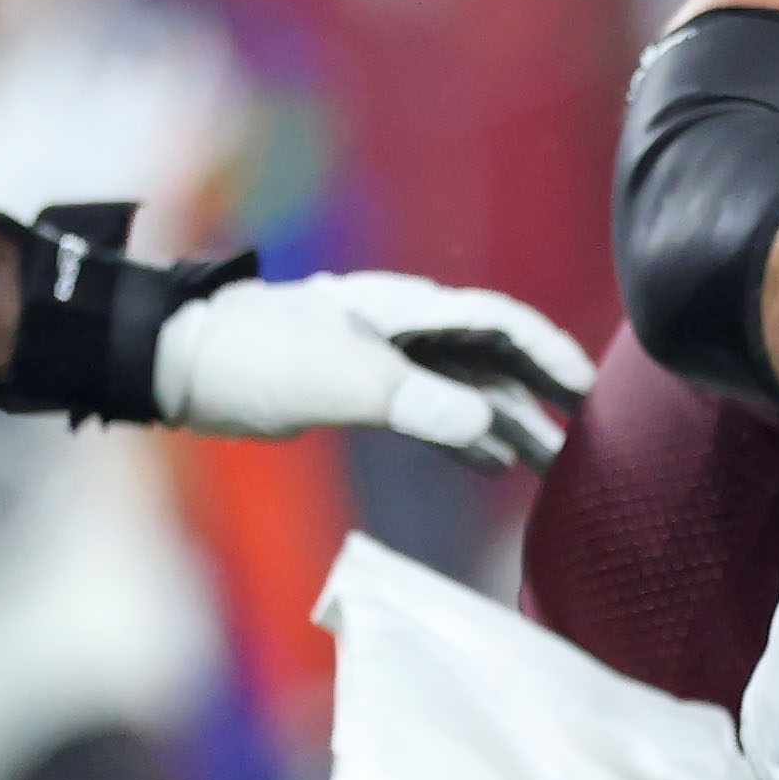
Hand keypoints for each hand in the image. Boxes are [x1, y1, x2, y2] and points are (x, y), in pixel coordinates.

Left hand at [154, 272, 594, 469]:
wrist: (181, 363)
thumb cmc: (253, 356)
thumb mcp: (335, 378)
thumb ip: (412, 400)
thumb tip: (485, 424)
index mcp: (406, 311)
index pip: (500, 323)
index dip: (550, 353)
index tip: (591, 390)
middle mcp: (407, 332)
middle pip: (497, 358)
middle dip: (546, 393)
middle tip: (597, 434)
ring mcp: (388, 362)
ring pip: (471, 390)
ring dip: (513, 424)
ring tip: (557, 468)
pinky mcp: (366, 392)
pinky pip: (436, 413)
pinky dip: (468, 436)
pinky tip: (492, 465)